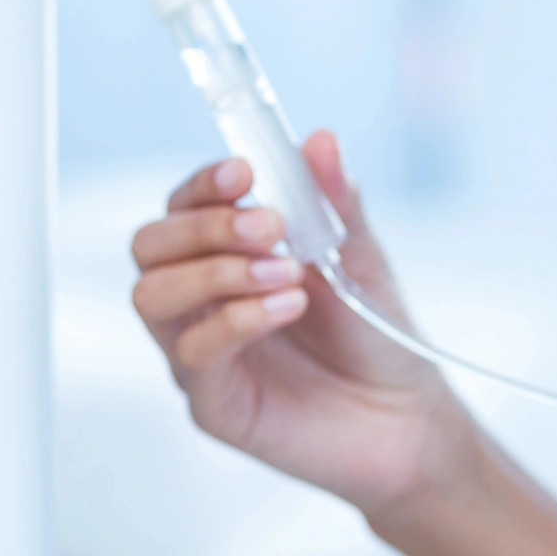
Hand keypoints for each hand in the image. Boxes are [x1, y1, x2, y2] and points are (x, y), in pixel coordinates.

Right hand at [131, 131, 473, 513]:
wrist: (407, 416)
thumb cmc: (375, 335)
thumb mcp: (362, 257)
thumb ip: (336, 202)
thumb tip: (321, 140)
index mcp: (226, 257)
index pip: (180, 208)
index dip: (201, 185)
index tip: (242, 171)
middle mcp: (200, 302)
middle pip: (148, 247)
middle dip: (204, 226)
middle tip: (270, 226)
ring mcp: (200, 353)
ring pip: (153, 297)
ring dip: (216, 271)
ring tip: (285, 272)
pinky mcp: (214, 404)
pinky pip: (193, 355)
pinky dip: (236, 320)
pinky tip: (287, 306)